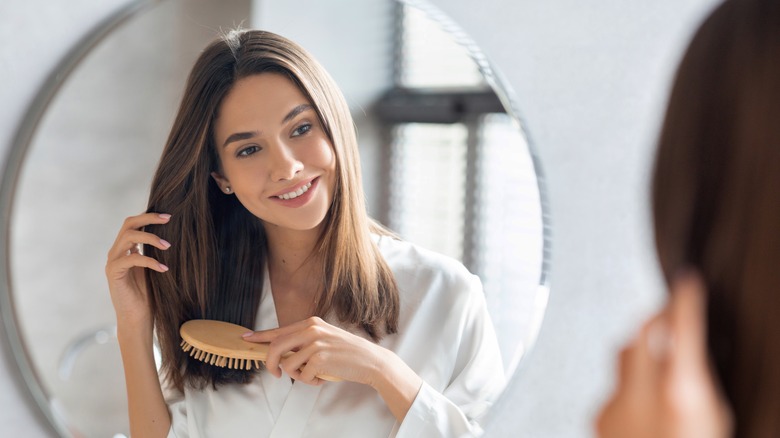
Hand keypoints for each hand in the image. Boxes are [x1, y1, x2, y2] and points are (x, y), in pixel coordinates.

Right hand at [105, 212, 171, 328]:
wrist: (137, 318)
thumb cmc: (148, 295)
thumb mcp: (153, 268)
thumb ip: (154, 251)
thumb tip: (170, 234)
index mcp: (125, 249)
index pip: (133, 224)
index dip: (149, 217)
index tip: (169, 216)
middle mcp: (116, 252)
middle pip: (128, 224)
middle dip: (148, 218)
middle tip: (168, 219)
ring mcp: (113, 262)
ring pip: (129, 237)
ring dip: (151, 238)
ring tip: (168, 246)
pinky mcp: (114, 273)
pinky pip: (132, 259)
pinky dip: (150, 261)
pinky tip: (164, 268)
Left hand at [242, 317, 384, 385]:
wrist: (370, 361)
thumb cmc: (347, 352)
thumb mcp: (324, 339)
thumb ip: (303, 342)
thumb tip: (279, 354)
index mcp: (311, 323)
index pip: (279, 330)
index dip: (260, 336)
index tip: (246, 339)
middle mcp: (311, 330)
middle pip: (276, 347)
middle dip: (270, 364)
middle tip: (276, 374)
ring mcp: (315, 343)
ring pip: (288, 365)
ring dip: (298, 376)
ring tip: (315, 375)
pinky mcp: (320, 358)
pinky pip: (303, 377)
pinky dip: (311, 382)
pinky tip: (324, 377)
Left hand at [595, 272, 731, 437]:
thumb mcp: (711, 415)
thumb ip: (696, 381)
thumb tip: (688, 349)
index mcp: (678, 394)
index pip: (680, 329)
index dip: (684, 300)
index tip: (688, 281)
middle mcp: (639, 396)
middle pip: (639, 333)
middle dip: (655, 318)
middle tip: (670, 315)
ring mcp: (612, 406)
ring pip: (623, 359)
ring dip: (641, 354)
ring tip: (661, 365)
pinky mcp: (598, 418)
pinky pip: (613, 387)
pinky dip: (629, 387)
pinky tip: (644, 406)